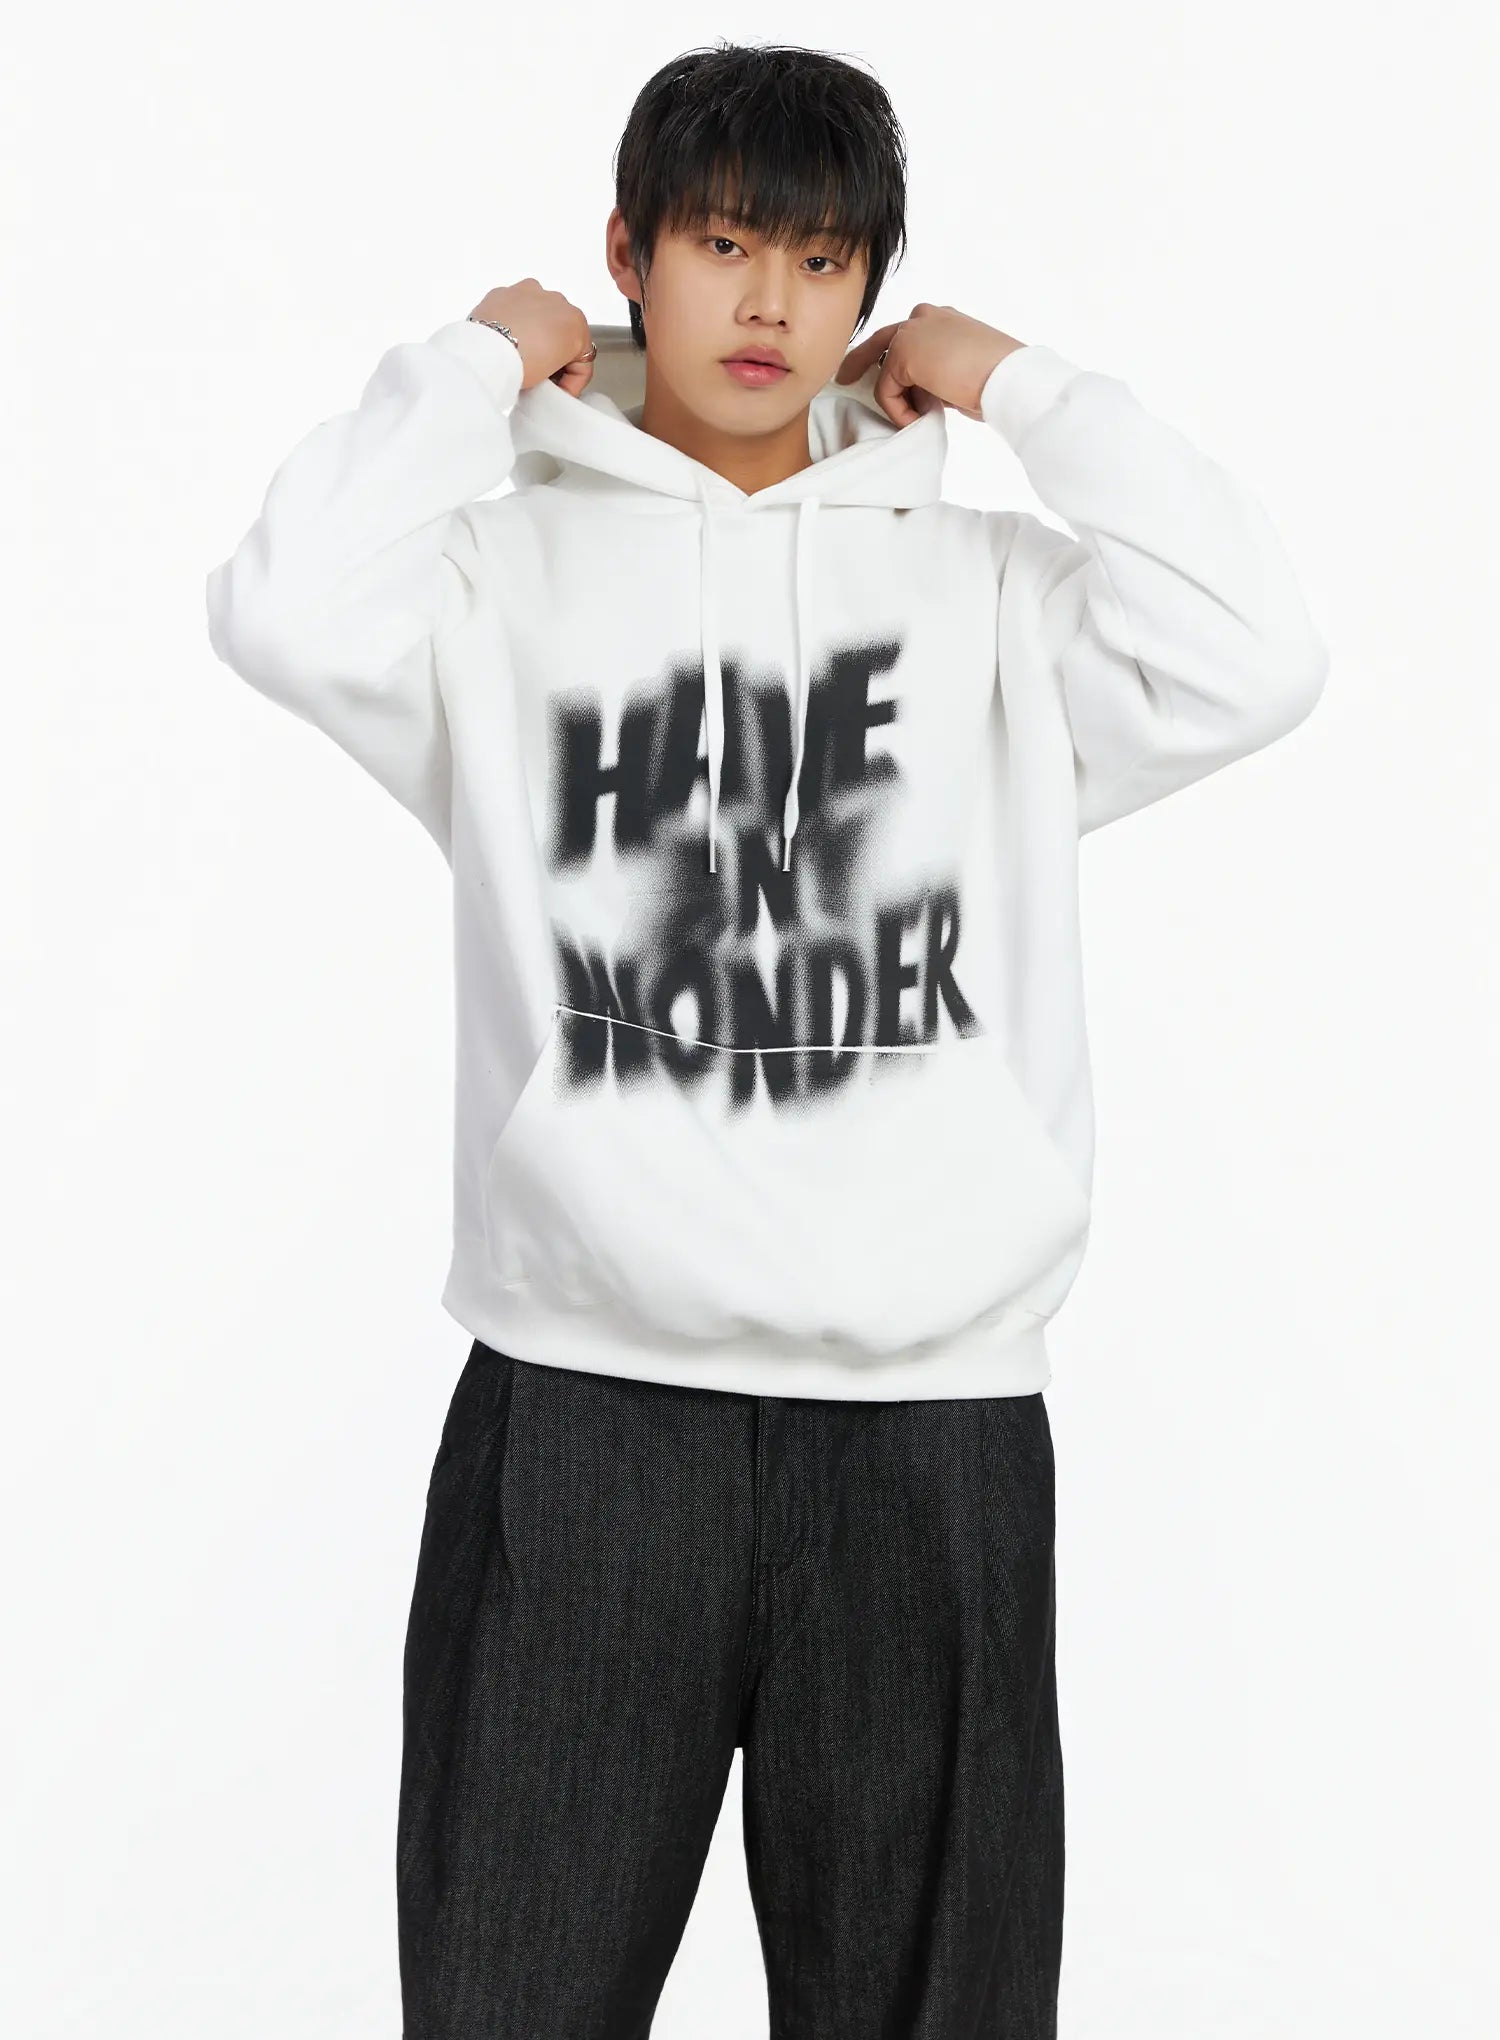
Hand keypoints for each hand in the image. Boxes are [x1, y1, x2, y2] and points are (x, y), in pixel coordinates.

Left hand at [468, 280, 595, 395]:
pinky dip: (512, 323)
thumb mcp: (552, 379)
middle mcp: (556, 300)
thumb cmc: (522, 365)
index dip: (572, 382)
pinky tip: (504, 342)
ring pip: (538, 316)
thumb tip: (549, 373)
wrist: (484, 353)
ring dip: (535, 332)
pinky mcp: (504, 292)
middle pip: (561, 333)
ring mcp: (529, 292)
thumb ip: (560, 373)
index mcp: (576, 322)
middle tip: (540, 375)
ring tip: (520, 356)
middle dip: (554, 352)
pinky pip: (514, 310)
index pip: (582, 359)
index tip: (559, 393)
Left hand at [834, 304, 1024, 426]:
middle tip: (843, 378)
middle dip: (859, 361)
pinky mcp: (902, 352)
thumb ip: (933, 375)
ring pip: (885, 373)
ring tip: (922, 416)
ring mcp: (911, 331)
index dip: (884, 357)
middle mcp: (923, 317)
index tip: (871, 373)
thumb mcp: (958, 372)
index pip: (903, 336)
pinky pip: (885, 392)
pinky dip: (898, 411)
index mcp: (940, 319)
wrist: (1007, 376)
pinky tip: (920, 417)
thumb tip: (917, 394)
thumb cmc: (995, 380)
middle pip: (879, 341)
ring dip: (898, 402)